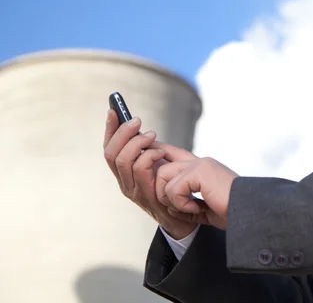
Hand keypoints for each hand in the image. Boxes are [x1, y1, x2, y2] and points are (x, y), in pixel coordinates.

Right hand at [103, 109, 198, 239]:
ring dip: (138, 143)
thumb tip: (144, 129)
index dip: (109, 130)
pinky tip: (160, 152)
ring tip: (152, 135)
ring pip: (124, 161)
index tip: (113, 110)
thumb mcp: (162, 164)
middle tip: (137, 120)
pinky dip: (149, 156)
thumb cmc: (176, 186)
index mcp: (125, 174)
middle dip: (123, 133)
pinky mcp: (147, 197)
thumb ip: (151, 149)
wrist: (188, 218)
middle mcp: (124, 183)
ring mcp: (134, 192)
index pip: (109, 150)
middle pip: (112, 154)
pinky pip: (141, 170)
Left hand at [154, 143, 238, 230]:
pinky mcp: (199, 172)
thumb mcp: (204, 205)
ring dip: (172, 200)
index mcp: (201, 167)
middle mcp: (198, 162)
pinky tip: (199, 208)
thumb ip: (186, 198)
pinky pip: (173, 189)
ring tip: (192, 208)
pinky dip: (182, 205)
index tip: (146, 153)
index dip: (155, 153)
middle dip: (160, 191)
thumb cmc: (231, 213)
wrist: (249, 214)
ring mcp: (199, 164)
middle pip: (159, 165)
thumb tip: (165, 201)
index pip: (170, 152)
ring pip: (162, 176)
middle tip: (179, 207)